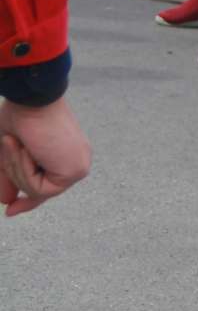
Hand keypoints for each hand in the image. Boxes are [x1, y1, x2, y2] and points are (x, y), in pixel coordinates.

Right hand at [0, 96, 91, 216]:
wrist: (30, 98)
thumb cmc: (20, 116)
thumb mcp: (9, 152)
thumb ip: (10, 177)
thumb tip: (7, 202)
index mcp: (65, 154)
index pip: (46, 185)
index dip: (28, 201)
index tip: (10, 211)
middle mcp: (76, 161)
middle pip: (39, 190)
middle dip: (15, 174)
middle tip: (8, 142)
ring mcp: (78, 167)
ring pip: (37, 192)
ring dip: (16, 168)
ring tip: (14, 141)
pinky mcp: (76, 171)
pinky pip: (40, 189)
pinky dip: (25, 171)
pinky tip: (27, 149)